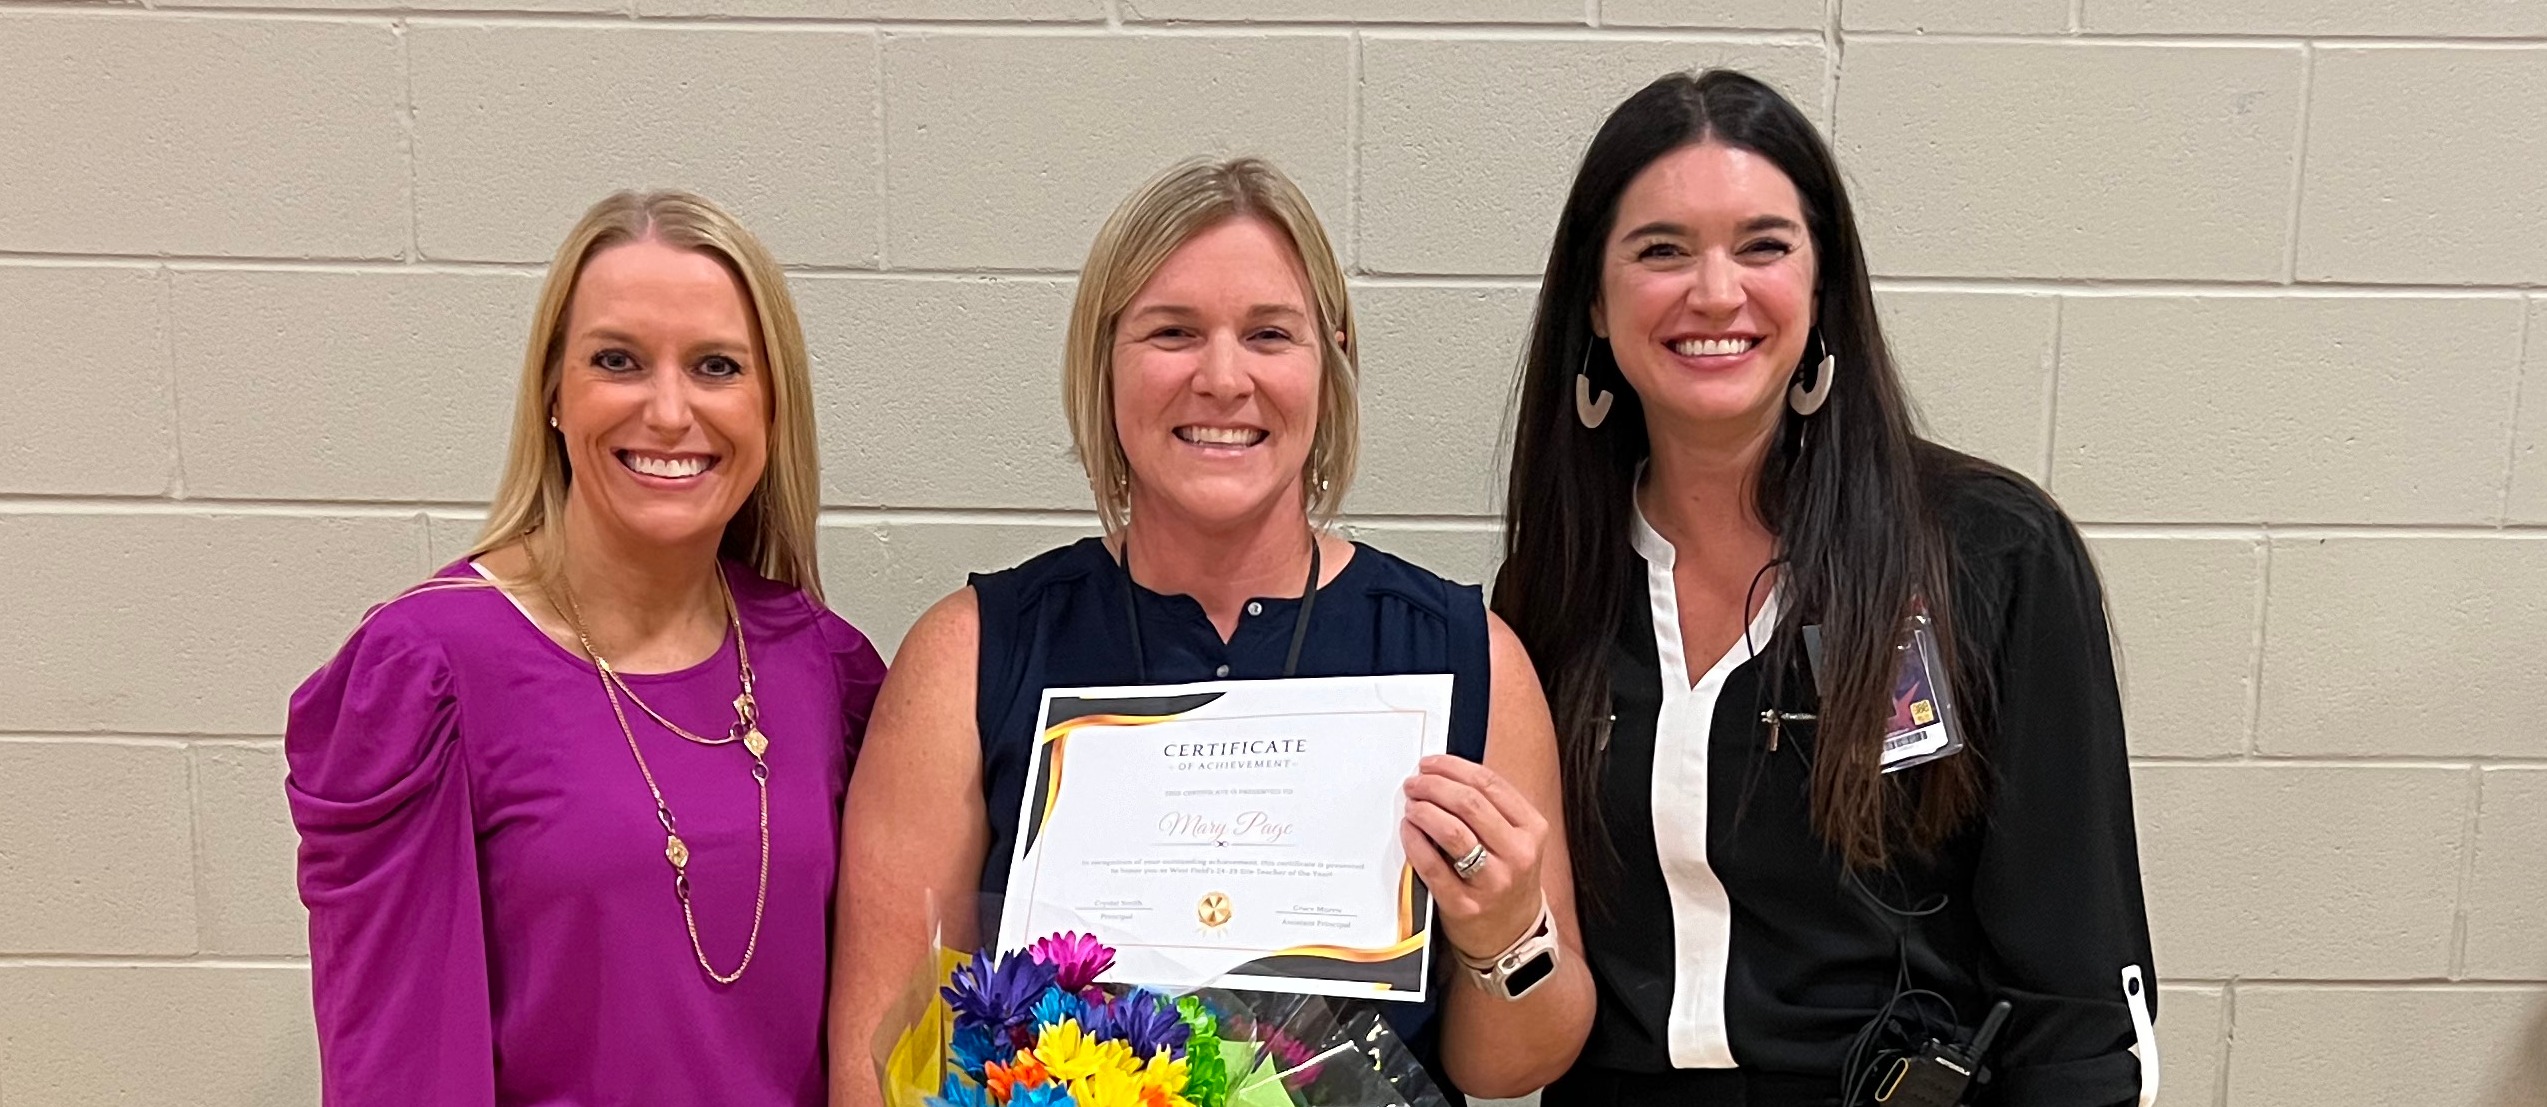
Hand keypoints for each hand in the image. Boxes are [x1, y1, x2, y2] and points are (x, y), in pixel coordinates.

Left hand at [1399, 754, 1550, 963]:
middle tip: (1415, 783)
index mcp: (1532, 830)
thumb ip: (1490, 808)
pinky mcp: (1464, 905)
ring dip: (1424, 810)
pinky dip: (1415, 841)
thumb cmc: (1508, 879)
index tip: (1432, 764)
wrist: (1513, 936)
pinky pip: (1432, 865)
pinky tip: (1408, 830)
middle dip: (1434, 786)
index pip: (1490, 784)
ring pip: (1452, 831)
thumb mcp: (1516, 840)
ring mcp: (1492, 882)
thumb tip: (1445, 774)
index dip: (1454, 768)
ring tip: (1412, 804)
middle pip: (1469, 803)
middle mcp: (1517, 855)